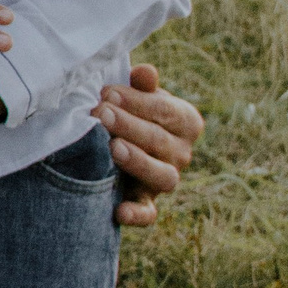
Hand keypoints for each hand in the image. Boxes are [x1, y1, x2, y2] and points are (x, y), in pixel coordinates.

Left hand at [98, 63, 204, 226]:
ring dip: (138, 162)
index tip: (108, 93)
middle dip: (128, 126)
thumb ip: (142, 85)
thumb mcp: (137, 94)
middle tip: (101, 113)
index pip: (166, 111)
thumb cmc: (130, 109)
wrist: (120, 138)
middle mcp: (182, 153)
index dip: (137, 102)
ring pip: (162, 176)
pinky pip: (149, 214)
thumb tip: (145, 72)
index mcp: (186, 122)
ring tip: (113, 148)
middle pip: (159, 140)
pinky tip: (119, 212)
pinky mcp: (148, 202)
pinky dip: (137, 215)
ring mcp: (167, 179)